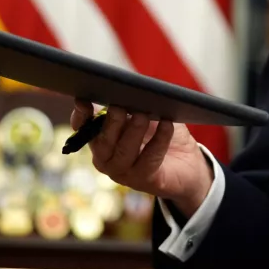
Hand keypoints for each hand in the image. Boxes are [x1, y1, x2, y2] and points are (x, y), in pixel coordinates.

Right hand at [70, 100, 212, 216]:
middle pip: (102, 141)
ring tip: (143, 115)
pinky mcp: (144, 180)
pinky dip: (159, 140)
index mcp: (101, 137)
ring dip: (133, 131)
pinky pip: (149, 160)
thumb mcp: (148, 113)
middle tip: (118, 106)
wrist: (188, 163)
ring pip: (123, 152)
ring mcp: (123, 172)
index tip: (83, 100)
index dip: (81, 115)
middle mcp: (106, 157)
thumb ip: (135, 103)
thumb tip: (132, 87)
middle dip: (111, 122)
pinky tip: (167, 125)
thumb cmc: (162, 133)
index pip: (83, 127)